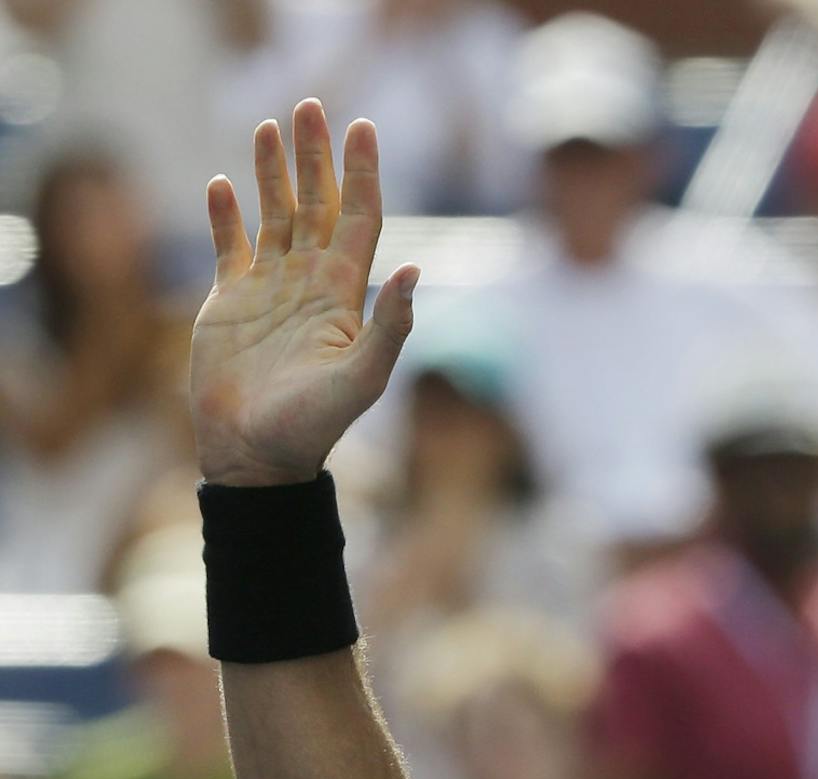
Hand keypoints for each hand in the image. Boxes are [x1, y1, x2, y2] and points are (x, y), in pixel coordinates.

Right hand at [190, 101, 417, 486]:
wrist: (257, 455)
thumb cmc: (313, 426)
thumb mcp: (362, 378)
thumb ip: (390, 326)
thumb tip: (415, 271)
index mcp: (344, 295)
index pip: (360, 219)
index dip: (362, 174)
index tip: (363, 127)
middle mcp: (310, 284)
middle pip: (316, 205)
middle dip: (315, 157)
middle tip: (312, 105)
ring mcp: (270, 290)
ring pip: (274, 216)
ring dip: (272, 173)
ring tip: (269, 126)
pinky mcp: (229, 302)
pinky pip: (230, 247)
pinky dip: (226, 216)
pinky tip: (224, 184)